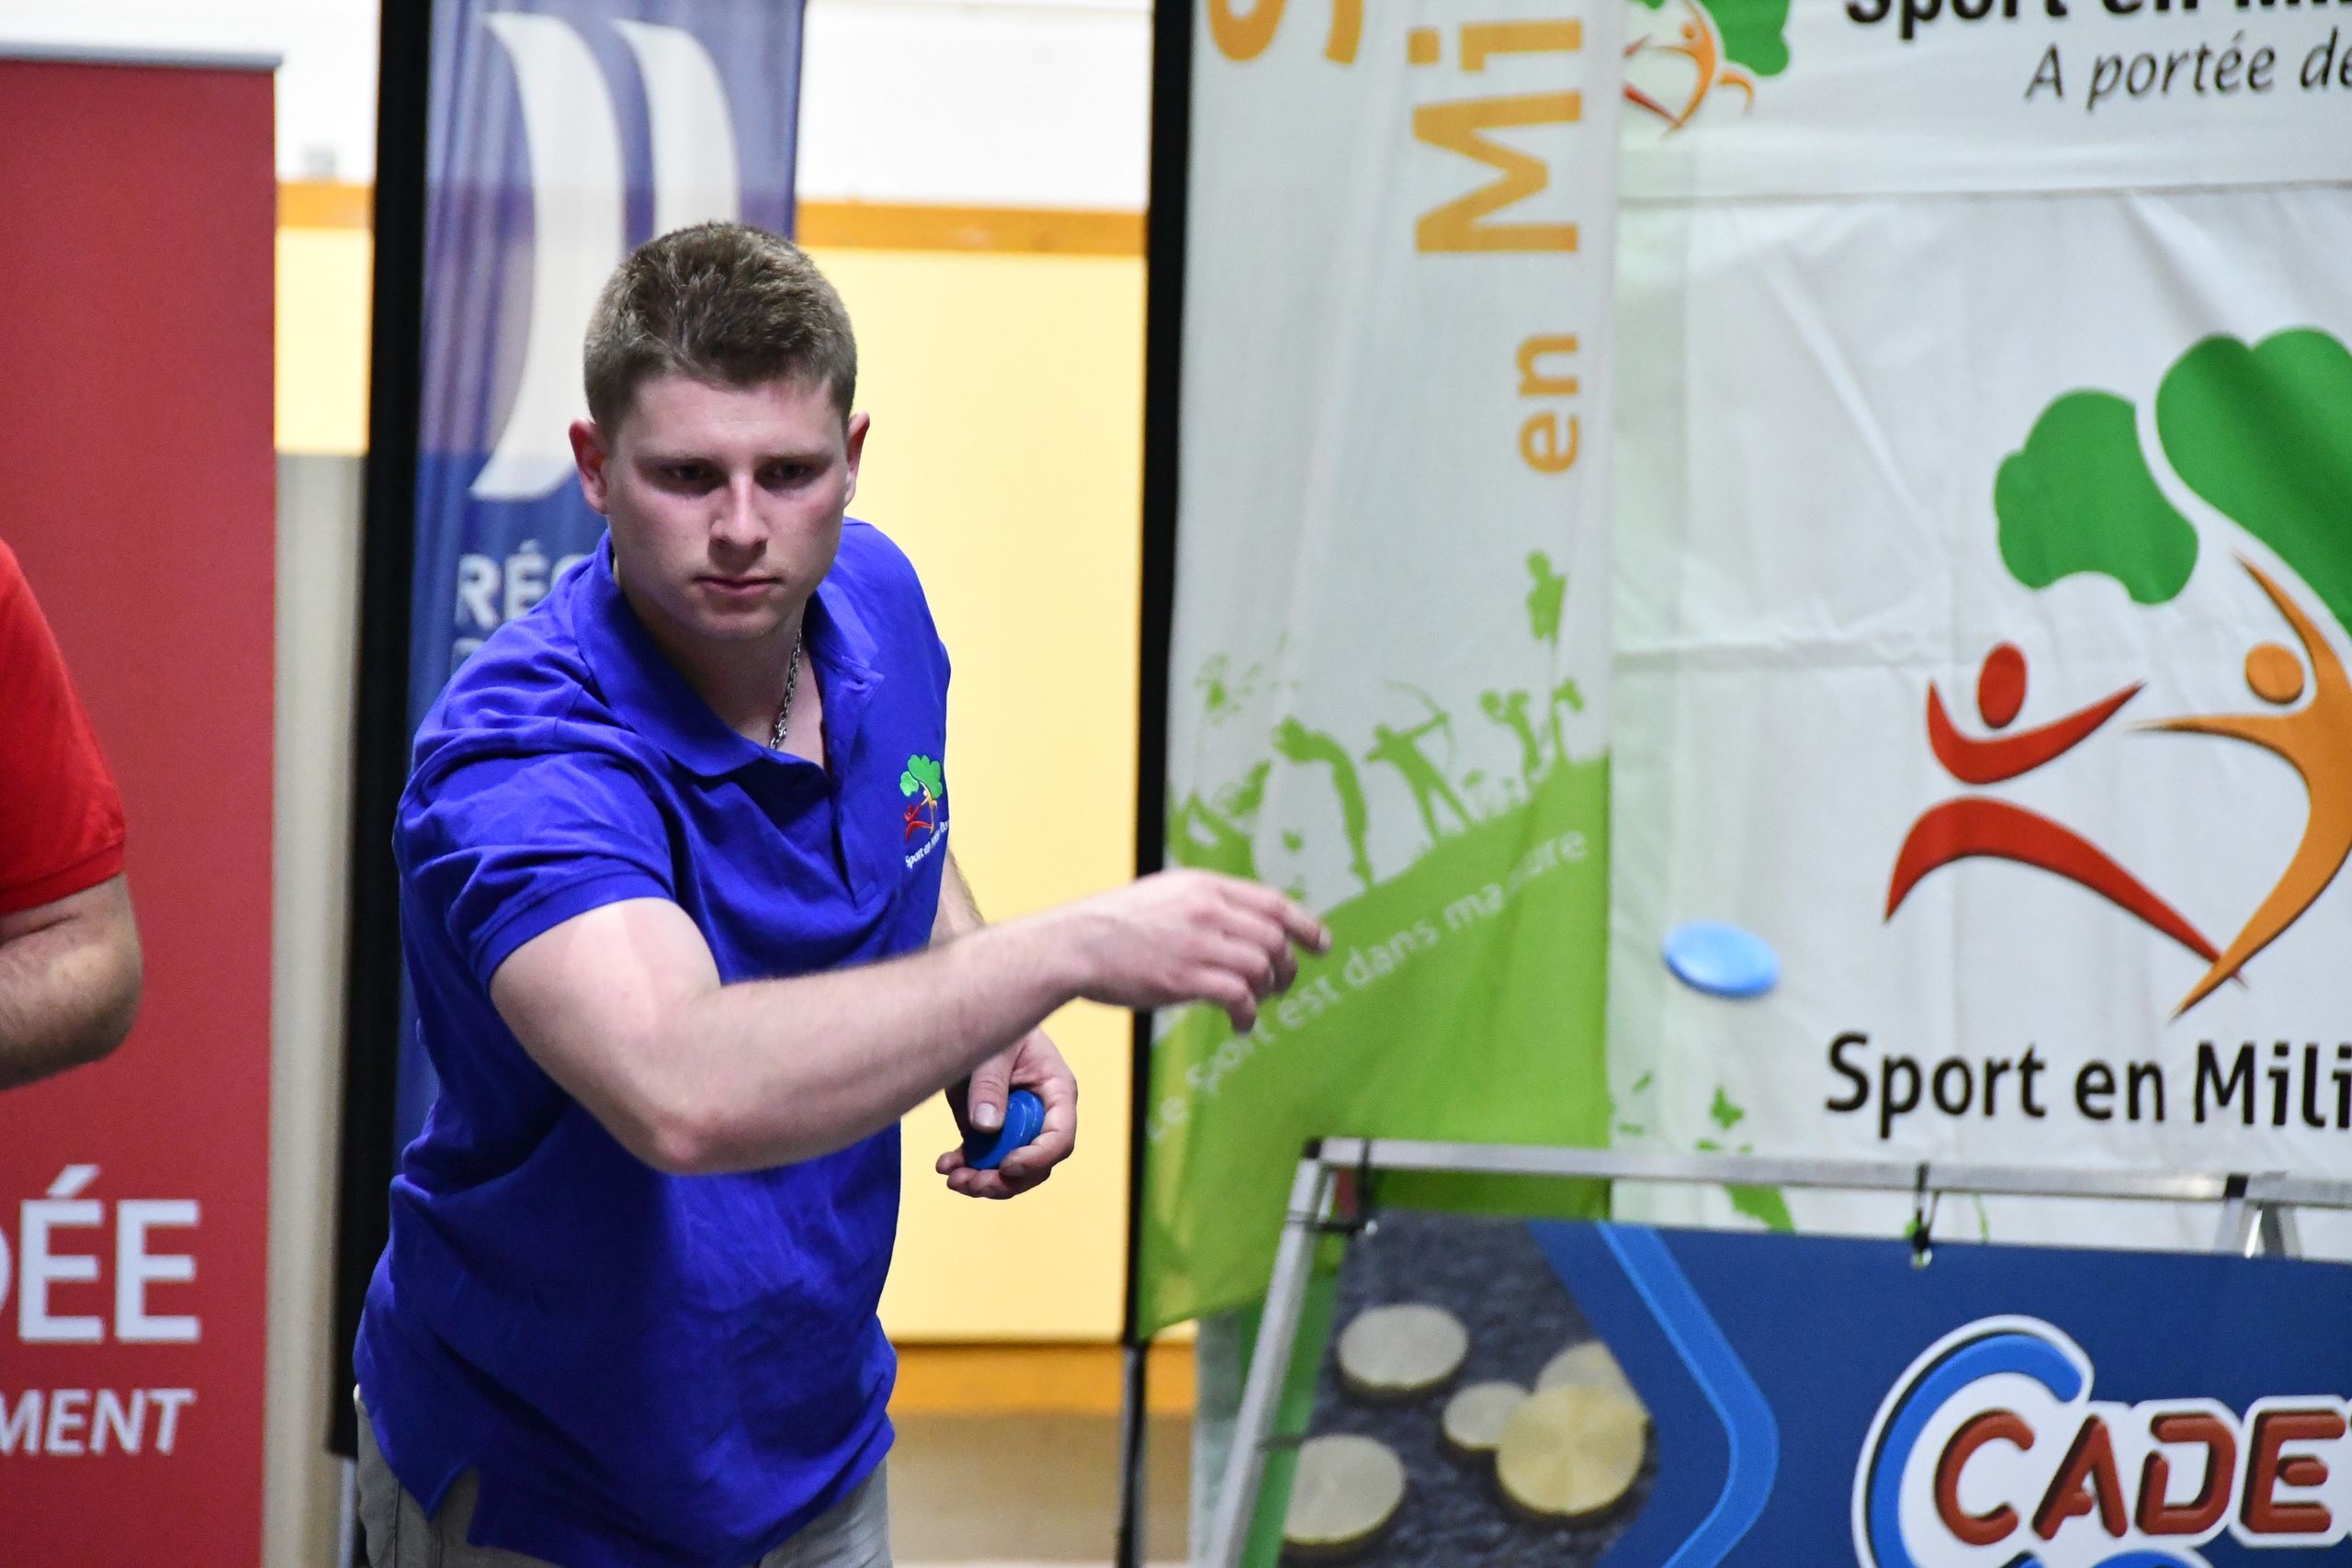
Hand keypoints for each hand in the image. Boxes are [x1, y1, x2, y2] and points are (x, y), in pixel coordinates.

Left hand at [937, 1026, 1075, 1198]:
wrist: (974, 1020)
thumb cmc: (998, 1027)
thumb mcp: (994, 1049)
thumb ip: (990, 1084)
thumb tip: (986, 1126)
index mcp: (1056, 1092)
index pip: (1060, 1137)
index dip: (1037, 1158)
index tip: (1007, 1165)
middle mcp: (1042, 1116)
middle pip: (1037, 1165)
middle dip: (1005, 1181)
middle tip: (973, 1183)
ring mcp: (1016, 1126)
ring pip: (1010, 1172)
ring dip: (983, 1182)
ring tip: (954, 1179)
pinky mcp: (991, 1130)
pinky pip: (983, 1160)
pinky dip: (965, 1168)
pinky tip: (945, 1165)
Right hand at [1062, 870, 1329, 1032]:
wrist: (1073, 944)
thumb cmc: (1112, 926)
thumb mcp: (1164, 896)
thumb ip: (1202, 905)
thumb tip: (1238, 925)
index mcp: (1204, 886)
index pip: (1273, 903)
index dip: (1304, 925)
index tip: (1321, 943)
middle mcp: (1207, 909)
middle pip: (1275, 938)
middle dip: (1287, 966)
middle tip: (1282, 985)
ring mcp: (1198, 942)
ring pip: (1262, 966)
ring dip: (1269, 991)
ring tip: (1257, 1005)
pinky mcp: (1186, 977)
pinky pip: (1239, 997)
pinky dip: (1248, 1014)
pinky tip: (1241, 1024)